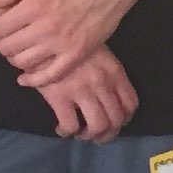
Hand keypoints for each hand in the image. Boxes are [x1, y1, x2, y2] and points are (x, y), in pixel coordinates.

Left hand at [0, 0, 131, 90]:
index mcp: (34, 6)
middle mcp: (46, 28)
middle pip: (7, 47)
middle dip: (2, 42)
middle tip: (9, 35)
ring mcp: (62, 44)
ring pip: (23, 63)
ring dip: (15, 58)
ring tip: (20, 49)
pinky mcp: (77, 55)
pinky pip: (49, 76)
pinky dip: (33, 80)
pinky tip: (26, 77)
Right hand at [21, 44, 136, 142]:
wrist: (42, 37)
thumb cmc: (69, 44)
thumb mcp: (97, 51)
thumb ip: (107, 73)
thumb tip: (110, 97)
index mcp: (114, 71)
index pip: (131, 104)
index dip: (124, 119)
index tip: (114, 122)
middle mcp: (102, 82)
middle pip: (116, 120)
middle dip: (108, 133)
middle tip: (96, 134)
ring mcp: (82, 90)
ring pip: (98, 126)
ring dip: (90, 136)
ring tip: (80, 132)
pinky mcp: (60, 97)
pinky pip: (70, 126)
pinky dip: (67, 132)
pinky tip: (61, 127)